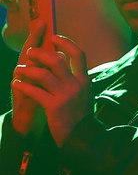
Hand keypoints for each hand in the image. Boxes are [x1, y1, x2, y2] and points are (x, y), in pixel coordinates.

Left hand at [11, 27, 89, 144]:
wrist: (81, 136)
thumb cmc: (80, 114)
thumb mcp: (85, 93)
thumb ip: (76, 79)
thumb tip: (65, 62)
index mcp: (84, 80)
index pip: (78, 54)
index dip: (66, 43)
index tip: (54, 37)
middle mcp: (76, 85)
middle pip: (57, 60)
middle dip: (40, 53)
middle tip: (30, 52)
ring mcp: (65, 96)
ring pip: (43, 74)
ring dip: (27, 69)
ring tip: (19, 69)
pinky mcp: (54, 107)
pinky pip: (34, 91)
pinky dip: (23, 85)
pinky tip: (16, 84)